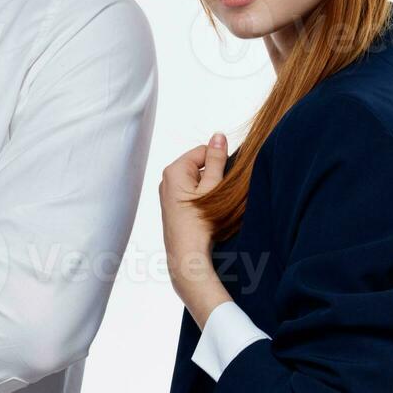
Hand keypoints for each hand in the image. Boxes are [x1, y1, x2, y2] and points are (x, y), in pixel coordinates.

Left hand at [159, 133, 232, 328]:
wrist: (187, 256)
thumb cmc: (200, 224)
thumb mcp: (213, 188)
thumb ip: (217, 160)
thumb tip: (218, 136)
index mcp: (174, 170)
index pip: (203, 151)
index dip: (218, 162)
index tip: (226, 179)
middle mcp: (166, 179)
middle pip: (199, 165)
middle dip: (213, 176)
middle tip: (219, 196)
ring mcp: (167, 193)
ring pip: (196, 180)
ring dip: (208, 188)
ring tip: (213, 206)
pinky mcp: (172, 206)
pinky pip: (190, 192)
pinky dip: (201, 198)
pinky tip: (206, 213)